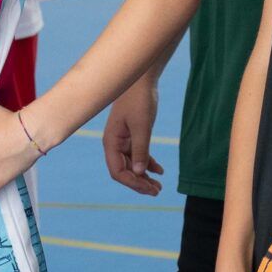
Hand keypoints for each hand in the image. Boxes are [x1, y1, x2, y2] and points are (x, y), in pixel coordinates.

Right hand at [101, 77, 164, 195]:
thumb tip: (140, 173)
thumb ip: (141, 149)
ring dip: (144, 176)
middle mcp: (114, 144)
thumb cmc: (139, 100)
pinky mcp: (132, 135)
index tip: (149, 187)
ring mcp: (123, 140)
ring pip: (133, 165)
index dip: (132, 182)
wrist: (142, 79)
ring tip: (159, 187)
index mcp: (111, 142)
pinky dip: (149, 164)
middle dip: (140, 183)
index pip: (117, 171)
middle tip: (157, 191)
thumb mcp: (142, 126)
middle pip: (125, 171)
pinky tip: (160, 171)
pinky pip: (139, 155)